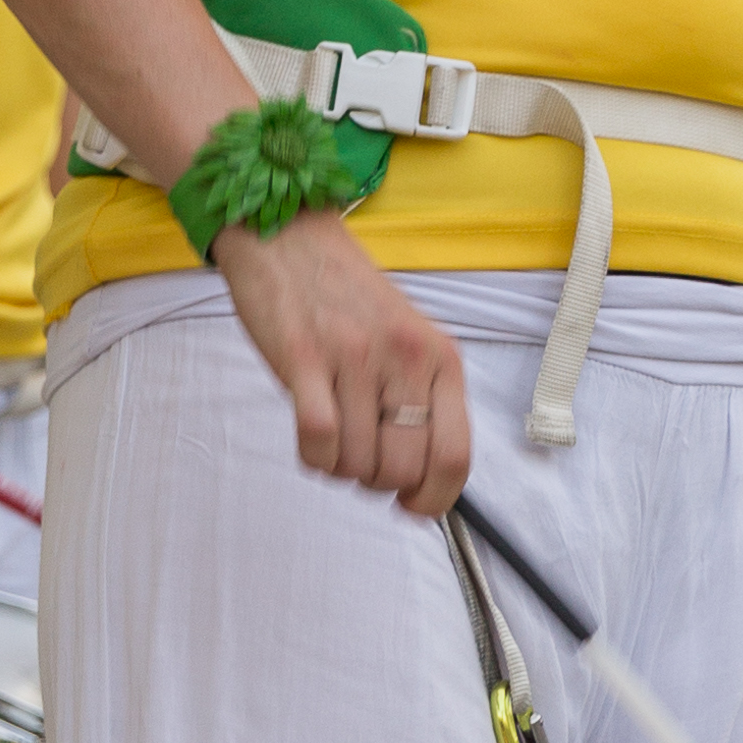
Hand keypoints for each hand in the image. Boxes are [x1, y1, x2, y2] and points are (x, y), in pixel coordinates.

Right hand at [215, 208, 470, 517]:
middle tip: (360, 460)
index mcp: (440, 358)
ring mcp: (356, 357)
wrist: (287, 235)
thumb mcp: (407, 342)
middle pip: (403, 469)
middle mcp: (406, 358)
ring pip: (358, 462)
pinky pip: (318, 441)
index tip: (412, 506)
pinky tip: (312, 439)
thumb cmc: (346, 297)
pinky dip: (314, 457)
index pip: (455, 455)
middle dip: (379, 483)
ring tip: (333, 436)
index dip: (435, 499)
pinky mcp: (304, 358)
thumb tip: (422, 480)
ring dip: (341, 468)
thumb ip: (422, 401)